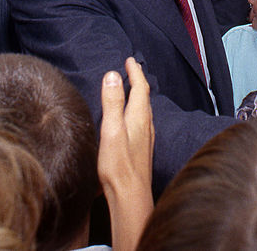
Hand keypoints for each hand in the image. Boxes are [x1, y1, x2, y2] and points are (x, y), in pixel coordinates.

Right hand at [98, 57, 153, 250]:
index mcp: (138, 117)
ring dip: (138, 96)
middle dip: (138, 81)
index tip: (129, 60)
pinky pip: (142, 122)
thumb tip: (113, 74)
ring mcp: (146, 139)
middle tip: (131, 70)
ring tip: (131, 89)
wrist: (130, 196)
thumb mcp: (111, 130)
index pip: (140, 87)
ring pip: (144, 110)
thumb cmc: (118, 166)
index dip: (135, 72)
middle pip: (144, 97)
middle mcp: (146, 126)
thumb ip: (112, 102)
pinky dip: (136, 111)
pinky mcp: (142, 149)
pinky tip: (132, 121)